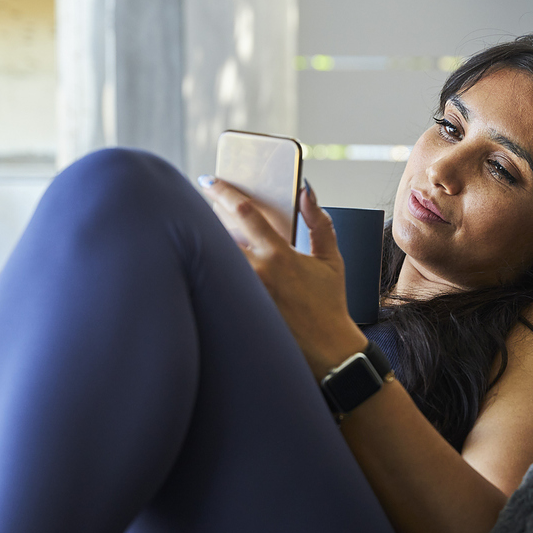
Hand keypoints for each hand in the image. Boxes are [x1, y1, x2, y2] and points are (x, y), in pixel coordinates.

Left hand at [199, 176, 366, 376]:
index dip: (223, 192)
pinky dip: (214, 272)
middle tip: (201, 205)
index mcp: (278, 255)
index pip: (243, 213)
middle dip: (207, 218)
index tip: (209, 181)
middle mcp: (257, 273)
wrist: (327, 351)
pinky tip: (212, 268)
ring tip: (205, 236)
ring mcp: (243, 294)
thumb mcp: (331, 260)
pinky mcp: (238, 312)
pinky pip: (219, 284)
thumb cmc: (329, 306)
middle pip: (218, 234)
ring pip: (214, 259)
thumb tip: (307, 192)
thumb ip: (319, 222)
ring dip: (209, 245)